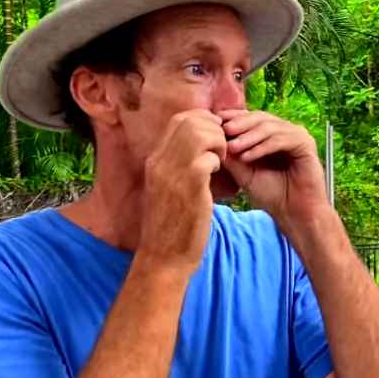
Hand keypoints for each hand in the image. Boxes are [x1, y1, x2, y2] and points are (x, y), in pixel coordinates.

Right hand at [138, 110, 226, 272]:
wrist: (164, 257)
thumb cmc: (172, 226)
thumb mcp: (170, 189)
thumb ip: (180, 166)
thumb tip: (202, 149)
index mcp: (155, 160)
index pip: (179, 120)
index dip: (203, 122)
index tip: (217, 139)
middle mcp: (160, 161)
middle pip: (190, 120)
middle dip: (214, 128)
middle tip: (223, 150)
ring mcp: (173, 172)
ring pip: (200, 133)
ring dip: (219, 143)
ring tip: (222, 162)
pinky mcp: (190, 186)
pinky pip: (210, 157)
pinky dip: (220, 161)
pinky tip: (220, 177)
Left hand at [219, 109, 328, 224]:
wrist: (293, 213)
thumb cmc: (271, 194)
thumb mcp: (244, 173)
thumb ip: (232, 155)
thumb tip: (213, 137)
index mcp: (271, 134)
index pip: (250, 118)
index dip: (232, 118)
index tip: (213, 124)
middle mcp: (285, 131)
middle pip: (260, 117)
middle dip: (240, 124)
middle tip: (223, 131)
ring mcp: (297, 135)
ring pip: (270, 127)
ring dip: (249, 137)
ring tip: (233, 147)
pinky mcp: (306, 144)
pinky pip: (281, 139)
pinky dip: (263, 147)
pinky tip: (248, 157)